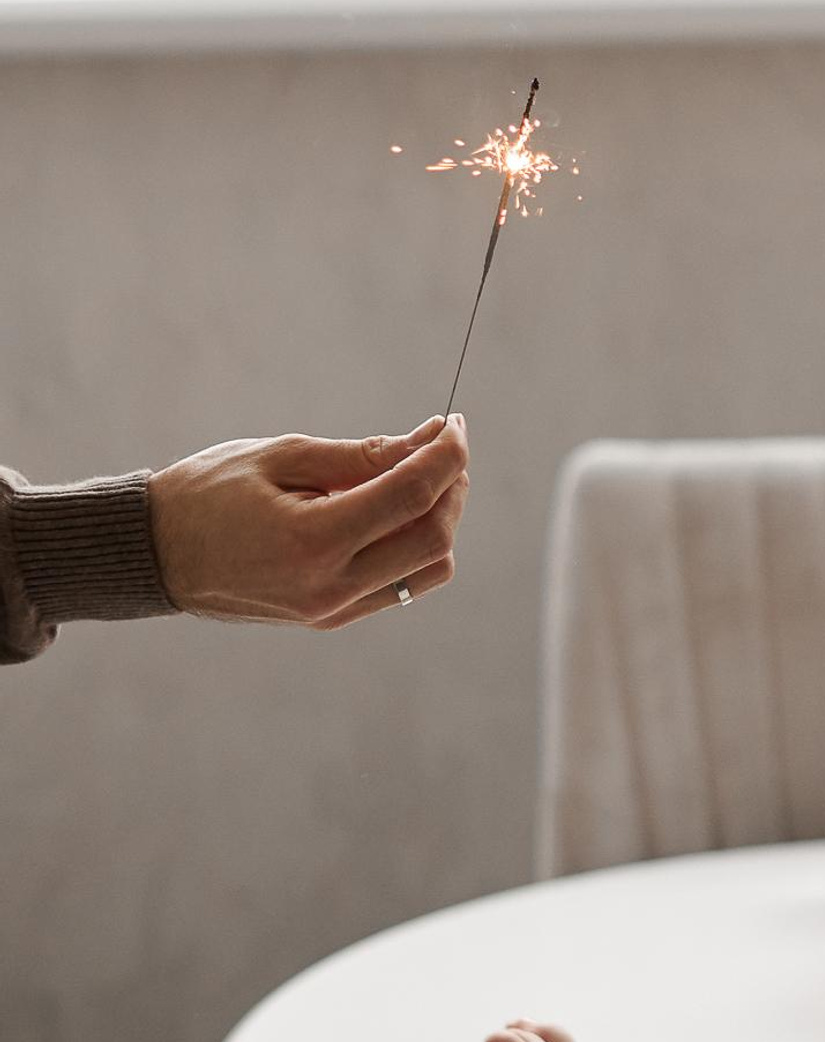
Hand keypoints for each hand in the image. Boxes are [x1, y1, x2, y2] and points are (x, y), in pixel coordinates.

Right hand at [148, 415, 469, 628]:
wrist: (153, 554)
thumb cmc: (208, 493)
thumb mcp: (282, 456)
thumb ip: (362, 454)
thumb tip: (428, 440)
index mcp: (312, 541)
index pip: (413, 497)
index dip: (446, 455)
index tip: (454, 423)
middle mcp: (329, 586)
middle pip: (434, 538)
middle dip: (452, 486)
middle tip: (443, 447)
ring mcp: (332, 609)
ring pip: (428, 569)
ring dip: (440, 519)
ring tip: (420, 477)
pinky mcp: (332, 618)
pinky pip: (400, 585)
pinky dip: (414, 545)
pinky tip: (394, 510)